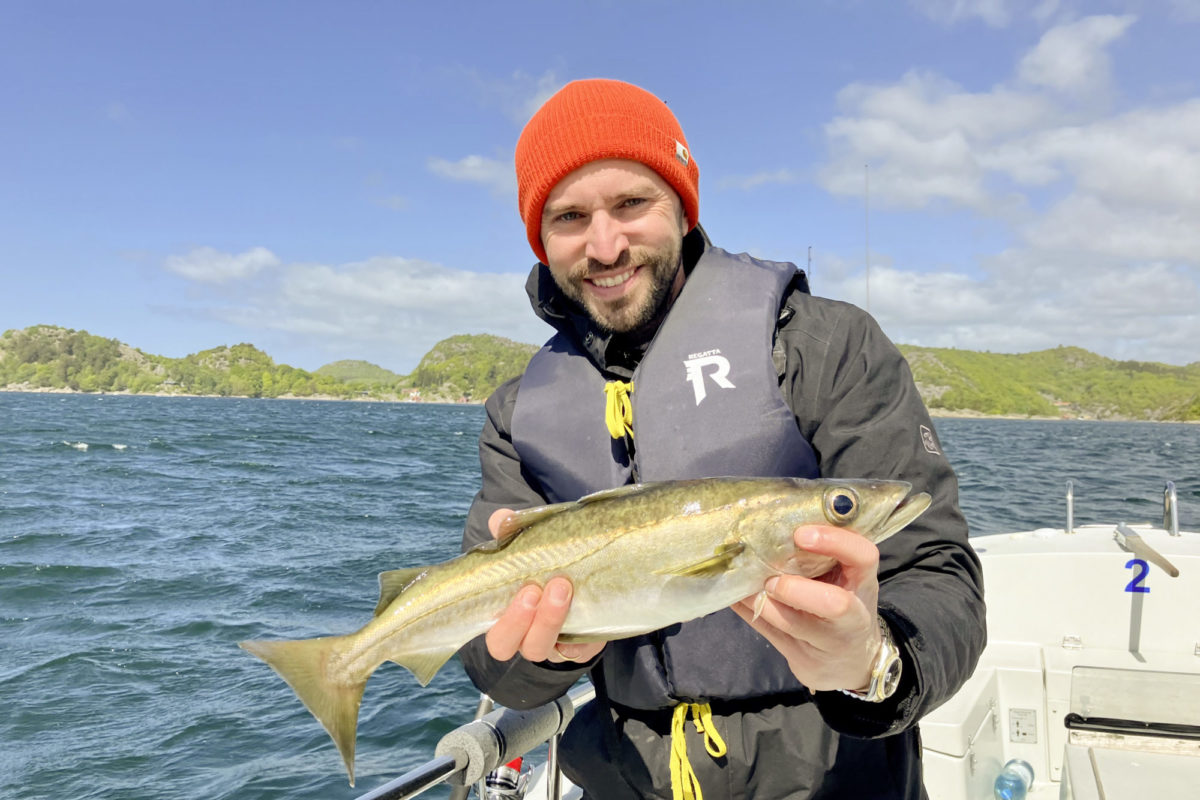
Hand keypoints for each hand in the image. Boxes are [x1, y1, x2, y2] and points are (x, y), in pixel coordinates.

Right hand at [483, 508, 605, 664]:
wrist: (590, 574)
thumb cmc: (549, 564)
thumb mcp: (533, 545)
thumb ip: (513, 532)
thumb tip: (500, 520)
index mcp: (509, 620)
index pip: (497, 637)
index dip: (505, 622)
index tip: (521, 589)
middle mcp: (529, 638)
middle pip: (513, 647)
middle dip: (521, 621)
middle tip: (534, 590)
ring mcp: (556, 645)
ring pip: (542, 648)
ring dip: (550, 619)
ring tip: (562, 586)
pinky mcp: (584, 646)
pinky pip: (581, 649)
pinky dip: (582, 634)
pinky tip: (588, 609)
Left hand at [733, 525, 882, 691]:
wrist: (853, 661)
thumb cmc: (845, 603)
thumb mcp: (846, 579)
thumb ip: (823, 556)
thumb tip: (771, 523)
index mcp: (863, 583)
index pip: (863, 556)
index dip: (834, 541)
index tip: (801, 534)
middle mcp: (853, 615)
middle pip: (834, 604)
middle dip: (795, 588)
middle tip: (771, 579)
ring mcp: (828, 642)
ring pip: (792, 623)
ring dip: (762, 600)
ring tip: (745, 584)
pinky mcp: (803, 660)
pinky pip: (768, 634)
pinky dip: (747, 610)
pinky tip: (735, 596)